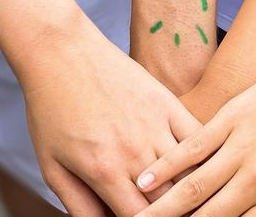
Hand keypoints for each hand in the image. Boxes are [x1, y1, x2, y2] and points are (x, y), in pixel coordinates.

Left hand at [18, 15, 201, 215]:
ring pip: (189, 172)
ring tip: (191, 196)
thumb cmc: (52, 108)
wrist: (62, 54)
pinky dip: (203, 156)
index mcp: (104, 172)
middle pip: (170, 202)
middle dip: (174, 213)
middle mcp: (134, 152)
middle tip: (173, 211)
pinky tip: (203, 165)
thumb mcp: (52, 167)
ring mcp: (155, 125)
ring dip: (192, 189)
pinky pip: (196, 137)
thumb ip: (79, 206)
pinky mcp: (166, 102)